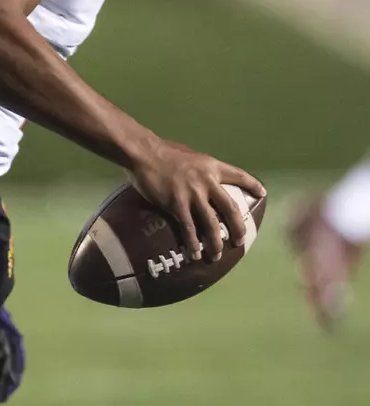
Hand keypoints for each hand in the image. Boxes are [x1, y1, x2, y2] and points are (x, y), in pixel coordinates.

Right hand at [126, 138, 265, 261]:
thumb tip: (199, 176)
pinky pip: (188, 228)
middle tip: (239, 241)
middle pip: (230, 209)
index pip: (239, 175)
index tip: (262, 193)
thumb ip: (198, 168)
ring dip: (216, 242)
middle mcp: (207, 182)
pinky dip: (193, 243)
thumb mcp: (189, 155)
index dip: (252, 185)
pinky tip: (195, 253)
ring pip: (211, 224)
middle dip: (238, 227)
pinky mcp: (176, 204)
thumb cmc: (162, 150)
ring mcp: (193, 194)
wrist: (144, 152)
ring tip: (216, 255)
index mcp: (212, 166)